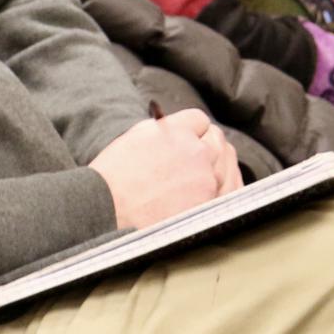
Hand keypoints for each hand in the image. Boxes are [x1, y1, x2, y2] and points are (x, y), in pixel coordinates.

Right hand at [89, 108, 242, 230]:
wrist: (104, 213)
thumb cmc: (110, 181)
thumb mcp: (134, 140)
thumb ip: (162, 132)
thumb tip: (176, 132)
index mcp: (172, 129)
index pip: (199, 120)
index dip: (195, 131)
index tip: (191, 139)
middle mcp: (192, 148)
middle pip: (216, 140)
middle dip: (209, 146)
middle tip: (200, 159)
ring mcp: (204, 177)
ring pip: (226, 163)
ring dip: (218, 167)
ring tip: (207, 177)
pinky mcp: (208, 202)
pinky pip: (230, 189)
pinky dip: (226, 187)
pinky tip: (217, 192)